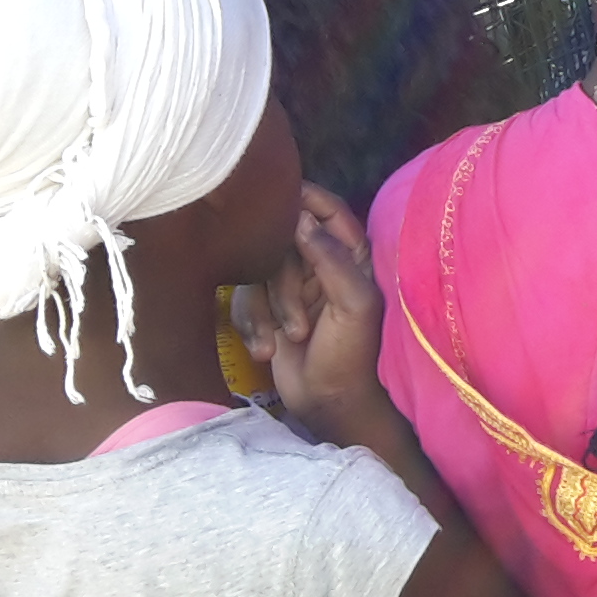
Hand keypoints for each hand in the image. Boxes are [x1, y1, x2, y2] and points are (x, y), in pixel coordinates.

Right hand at [236, 184, 399, 448]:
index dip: (304, 197)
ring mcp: (292, 286)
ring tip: (291, 339)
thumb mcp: (352, 304)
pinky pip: (243, 300)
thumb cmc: (352, 354)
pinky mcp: (268, 309)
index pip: (328, 211)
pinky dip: (252, 326)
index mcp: (352, 256)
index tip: (275, 193)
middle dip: (282, 284)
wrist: (328, 403)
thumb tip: (300, 218)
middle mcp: (321, 264)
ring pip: (258, 272)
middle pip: (282, 242)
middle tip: (299, 323)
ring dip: (268, 310)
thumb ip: (330, 258)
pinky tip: (267, 351)